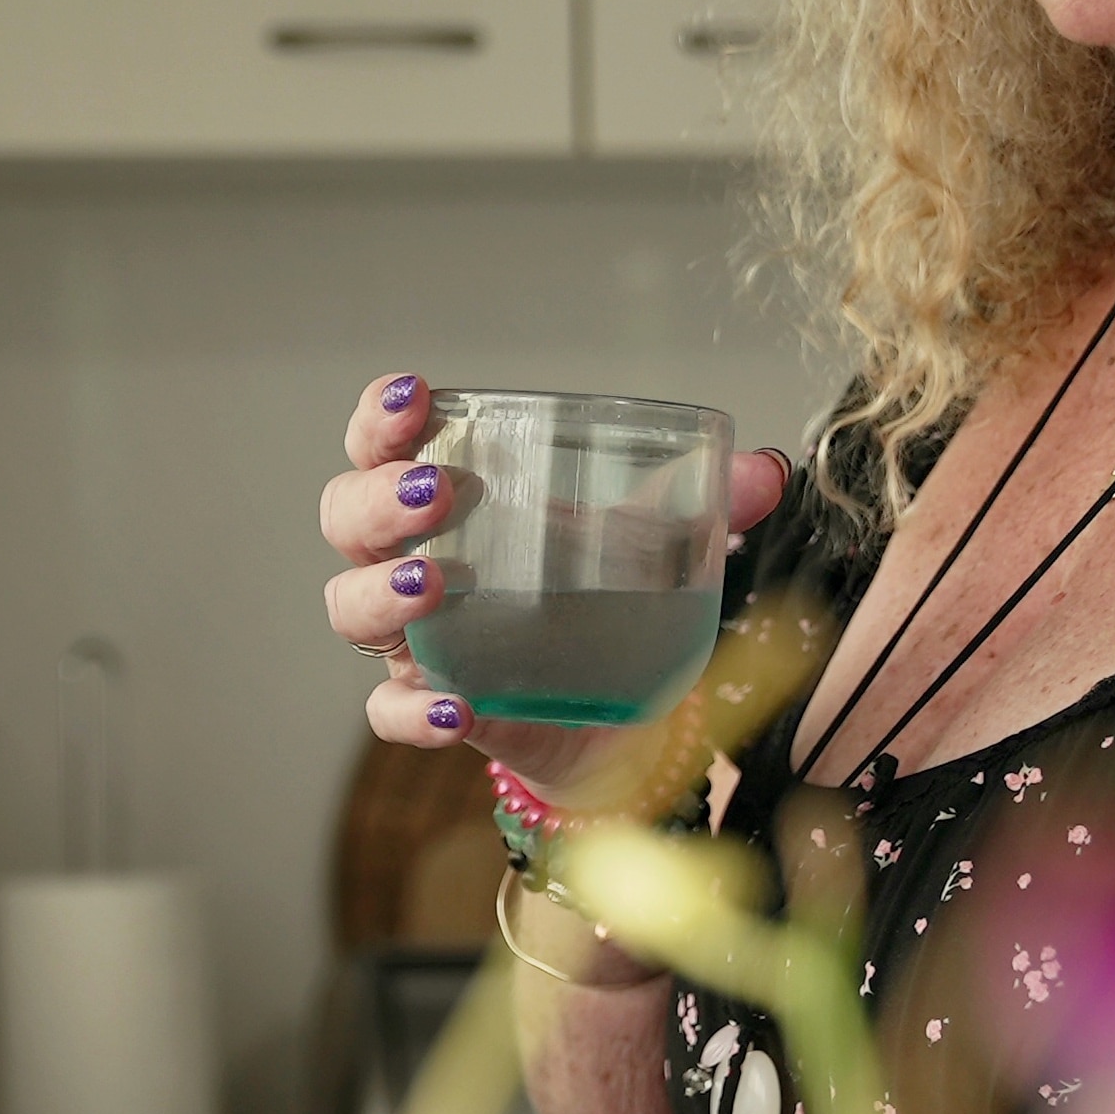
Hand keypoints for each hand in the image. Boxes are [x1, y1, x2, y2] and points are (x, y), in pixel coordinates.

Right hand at [319, 372, 793, 787]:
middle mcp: (411, 563)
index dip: (382, 418)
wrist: (625, 719)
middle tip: (438, 493)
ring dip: (384, 591)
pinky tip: (455, 710)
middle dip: (378, 499)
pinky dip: (414, 712)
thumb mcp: (652, 541)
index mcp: (447, 502)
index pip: (383, 445)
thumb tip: (768, 467)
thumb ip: (704, 501)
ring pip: (349, 610)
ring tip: (438, 586)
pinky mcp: (438, 713)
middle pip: (346, 519)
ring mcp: (416, 642)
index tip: (415, 394)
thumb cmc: (606, 601)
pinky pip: (391, 714)